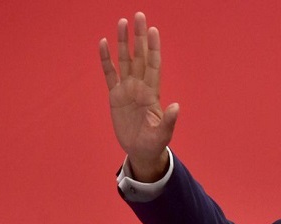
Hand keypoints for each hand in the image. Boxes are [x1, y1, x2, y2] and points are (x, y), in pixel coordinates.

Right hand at [99, 12, 178, 181]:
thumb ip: (169, 120)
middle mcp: (140, 87)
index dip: (153, 48)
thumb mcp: (163, 134)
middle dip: (139, 37)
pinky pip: (109, 74)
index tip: (153, 30)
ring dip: (123, 43)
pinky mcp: (115, 97)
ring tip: (122, 22)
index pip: (153, 65)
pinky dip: (106, 60)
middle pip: (139, 57)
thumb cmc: (154, 143)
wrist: (141, 151)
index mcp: (152, 93)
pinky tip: (104, 43)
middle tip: (139, 16)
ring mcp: (127, 90)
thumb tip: (176, 106)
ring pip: (125, 61)